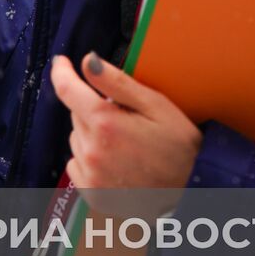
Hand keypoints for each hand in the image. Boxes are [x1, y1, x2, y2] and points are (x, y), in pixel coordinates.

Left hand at [51, 52, 200, 192]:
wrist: (192, 193)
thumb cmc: (179, 147)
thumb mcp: (156, 106)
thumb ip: (118, 82)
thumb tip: (88, 61)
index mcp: (106, 124)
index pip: (67, 89)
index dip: (62, 71)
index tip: (62, 62)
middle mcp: (92, 151)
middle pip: (76, 113)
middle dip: (93, 108)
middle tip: (124, 116)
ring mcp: (90, 175)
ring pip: (77, 138)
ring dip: (92, 133)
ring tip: (124, 142)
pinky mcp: (91, 193)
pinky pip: (76, 164)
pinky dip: (89, 158)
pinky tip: (115, 161)